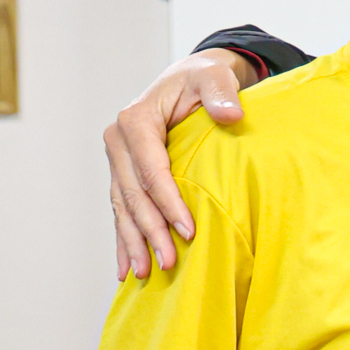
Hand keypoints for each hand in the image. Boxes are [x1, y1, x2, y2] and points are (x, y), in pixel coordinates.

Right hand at [108, 49, 257, 278]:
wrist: (190, 80)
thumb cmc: (203, 79)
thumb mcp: (214, 77)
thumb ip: (221, 92)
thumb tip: (231, 114)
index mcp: (136, 120)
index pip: (151, 169)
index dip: (168, 201)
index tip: (188, 230)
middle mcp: (119, 142)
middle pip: (133, 194)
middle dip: (150, 230)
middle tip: (168, 262)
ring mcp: (118, 160)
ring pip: (123, 207)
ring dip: (134, 242)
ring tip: (145, 273)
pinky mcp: (123, 174)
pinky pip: (122, 210)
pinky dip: (124, 238)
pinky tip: (125, 267)